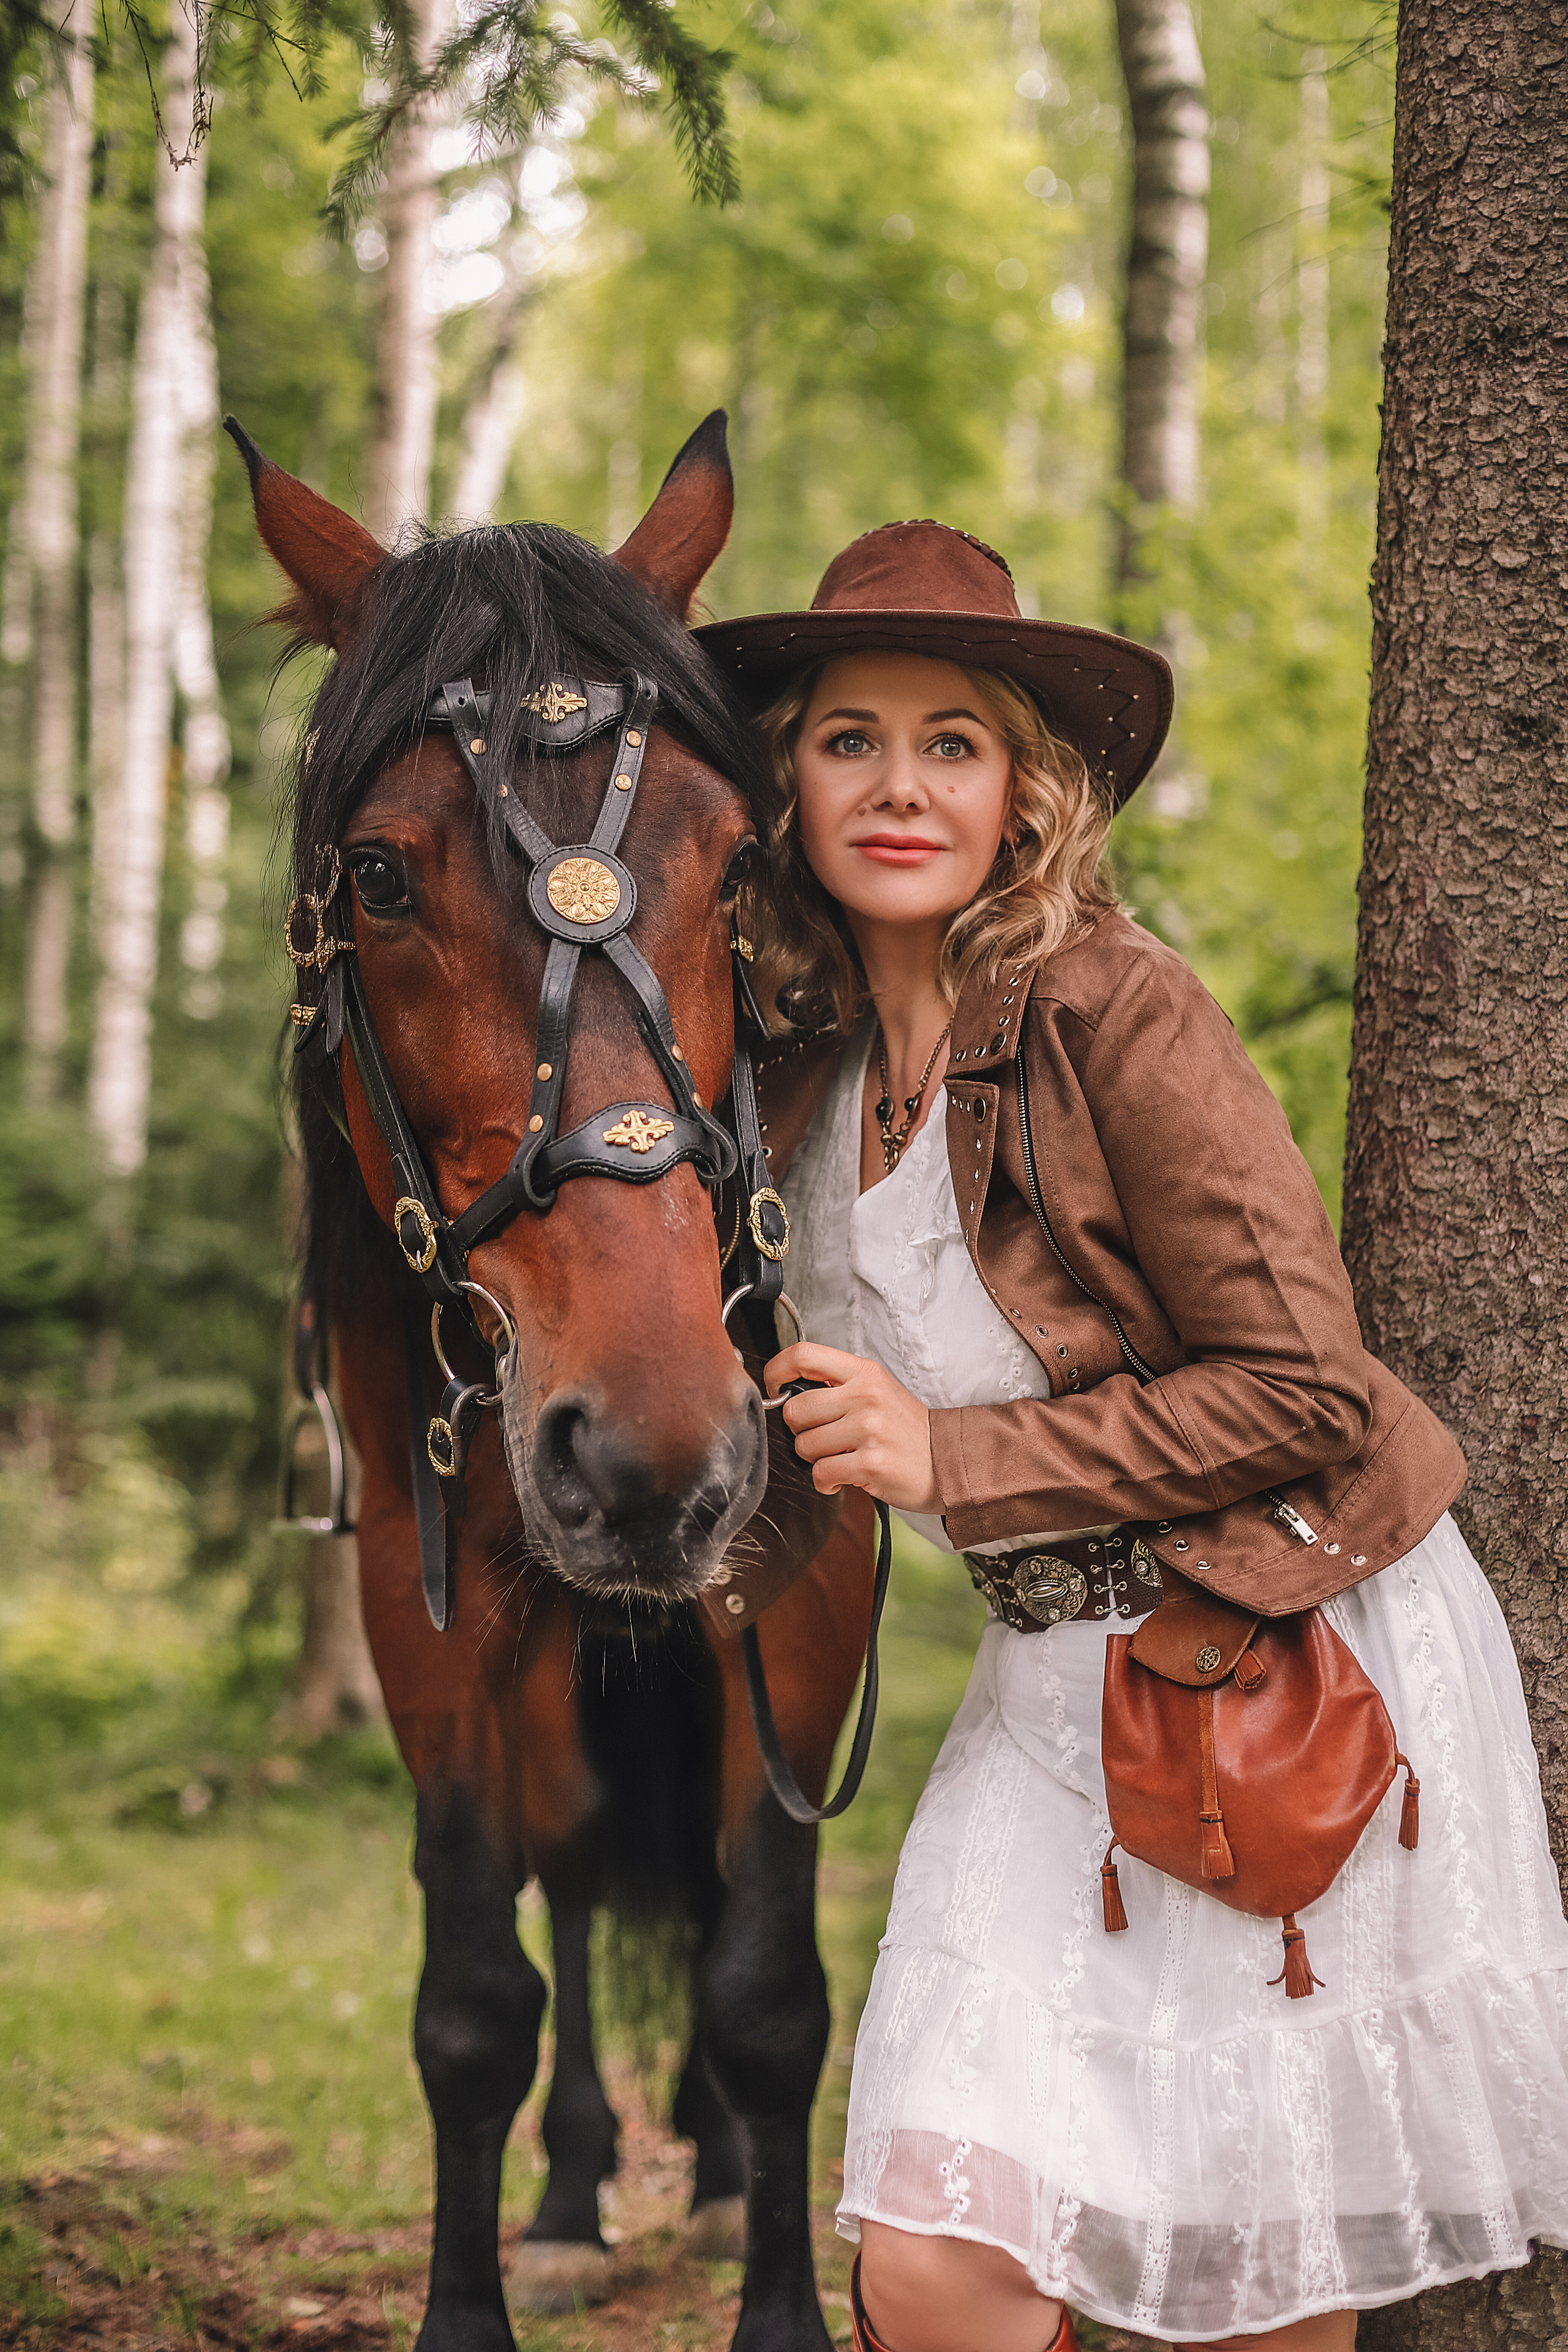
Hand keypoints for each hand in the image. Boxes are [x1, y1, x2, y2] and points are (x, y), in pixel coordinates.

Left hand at [764, 1341, 939, 1511]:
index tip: (774, 1389)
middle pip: (795, 1409)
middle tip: (822, 1437)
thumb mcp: (876, 1390)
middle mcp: (865, 1396)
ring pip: (804, 1445)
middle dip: (799, 1430)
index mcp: (864, 1373)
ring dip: (815, 1459)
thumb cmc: (904, 1429)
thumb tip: (786, 1392)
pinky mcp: (871, 1464)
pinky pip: (821, 1473)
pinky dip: (825, 1482)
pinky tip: (841, 1478)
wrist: (946, 1461)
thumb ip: (836, 1385)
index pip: (804, 1355)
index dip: (776, 1370)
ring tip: (841, 1457)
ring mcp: (869, 1430)